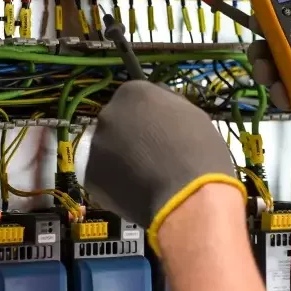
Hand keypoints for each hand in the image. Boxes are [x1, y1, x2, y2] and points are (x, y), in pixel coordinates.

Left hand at [85, 81, 245, 250]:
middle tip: (152, 153)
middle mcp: (109, 113)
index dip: (148, 116)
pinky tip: (136, 190)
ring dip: (121, 158)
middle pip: (117, 121)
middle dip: (131, 135)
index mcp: (134, 92)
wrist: (189, 198)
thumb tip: (160, 103)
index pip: (135, 98)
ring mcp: (96, 145)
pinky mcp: (90, 175)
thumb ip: (169, 104)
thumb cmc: (199, 152)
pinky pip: (103, 175)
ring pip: (108, 148)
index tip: (159, 130)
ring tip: (145, 175)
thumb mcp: (193, 114)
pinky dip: (115, 181)